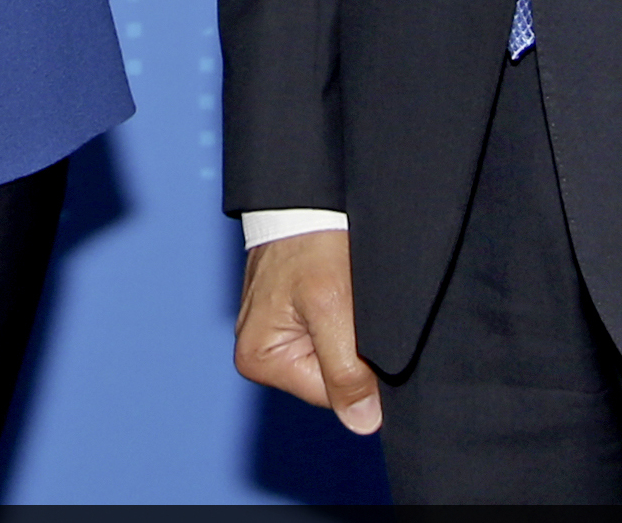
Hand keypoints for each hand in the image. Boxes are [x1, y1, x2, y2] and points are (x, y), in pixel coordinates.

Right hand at [236, 229, 381, 434]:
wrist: (308, 200)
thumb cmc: (310, 244)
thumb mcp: (334, 310)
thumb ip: (346, 371)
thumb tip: (362, 422)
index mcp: (258, 359)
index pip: (329, 394)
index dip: (354, 365)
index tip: (351, 324)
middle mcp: (260, 352)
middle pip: (329, 377)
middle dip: (348, 346)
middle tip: (344, 303)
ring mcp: (275, 335)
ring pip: (333, 356)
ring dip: (346, 330)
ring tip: (337, 293)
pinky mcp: (290, 318)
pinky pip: (328, 336)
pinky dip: (341, 318)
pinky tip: (335, 292)